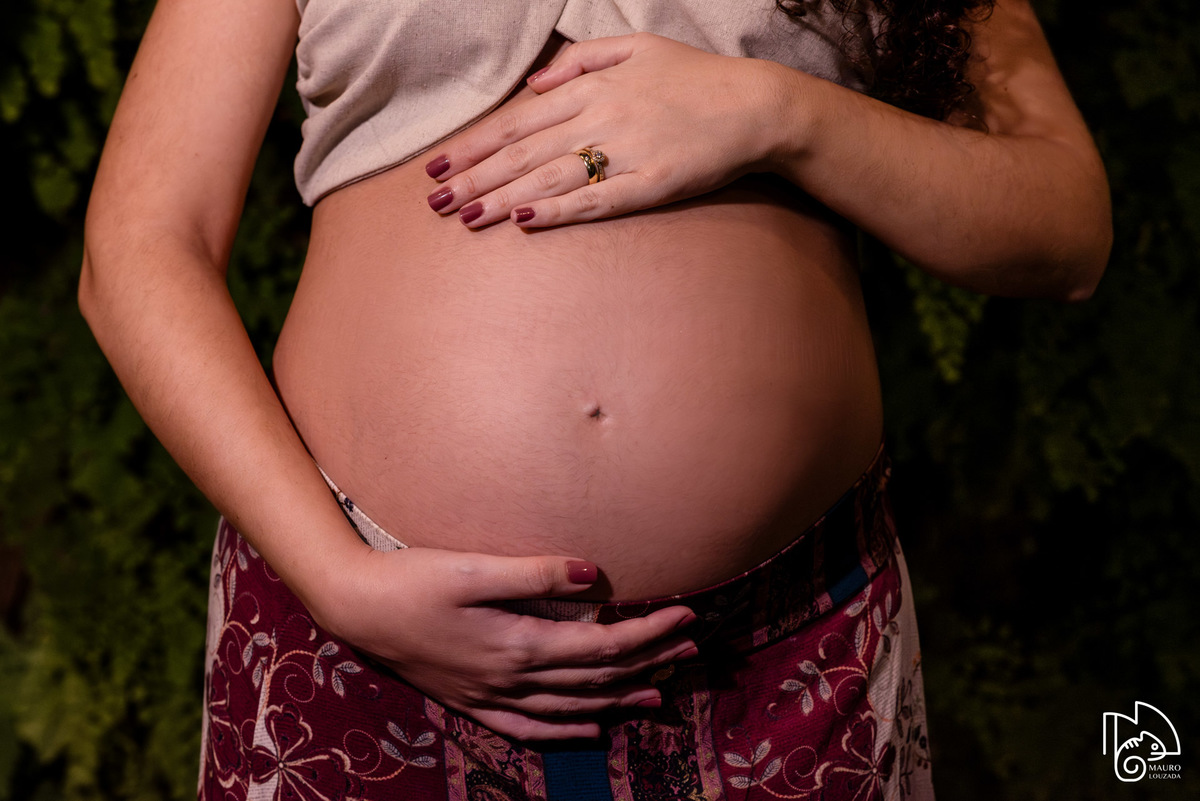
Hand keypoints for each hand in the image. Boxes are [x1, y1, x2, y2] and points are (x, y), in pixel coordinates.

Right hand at [311, 545, 696, 740]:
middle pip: (596, 679)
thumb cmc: (413, 581)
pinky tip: (590, 730)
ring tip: (659, 693)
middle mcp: (513, 681)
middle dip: (648, 664)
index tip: (688, 616)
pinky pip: (532, 729)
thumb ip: (536, 574)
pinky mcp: (474, 702)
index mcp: (520, 646)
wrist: (357, 610)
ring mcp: (493, 698)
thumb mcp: (475, 569)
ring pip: (572, 708)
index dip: (649, 634)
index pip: (603, 645)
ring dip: (619, 699)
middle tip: (690, 651)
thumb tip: (593, 574)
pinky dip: (567, 732)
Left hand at [424, 33, 788, 227]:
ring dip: (501, 199)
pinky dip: (557, 211)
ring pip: (549, 178)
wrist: (757, 105)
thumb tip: (536, 86)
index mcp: (592, 88)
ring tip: (464, 218)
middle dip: (473, 178)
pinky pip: (596, 201)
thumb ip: (581, 60)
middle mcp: (601, 118)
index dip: (474, 146)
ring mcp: (626, 152)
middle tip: (434, 202)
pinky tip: (523, 223)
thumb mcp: (638, 48)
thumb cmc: (697, 78)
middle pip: (522, 154)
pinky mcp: (652, 184)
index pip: (517, 122)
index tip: (438, 165)